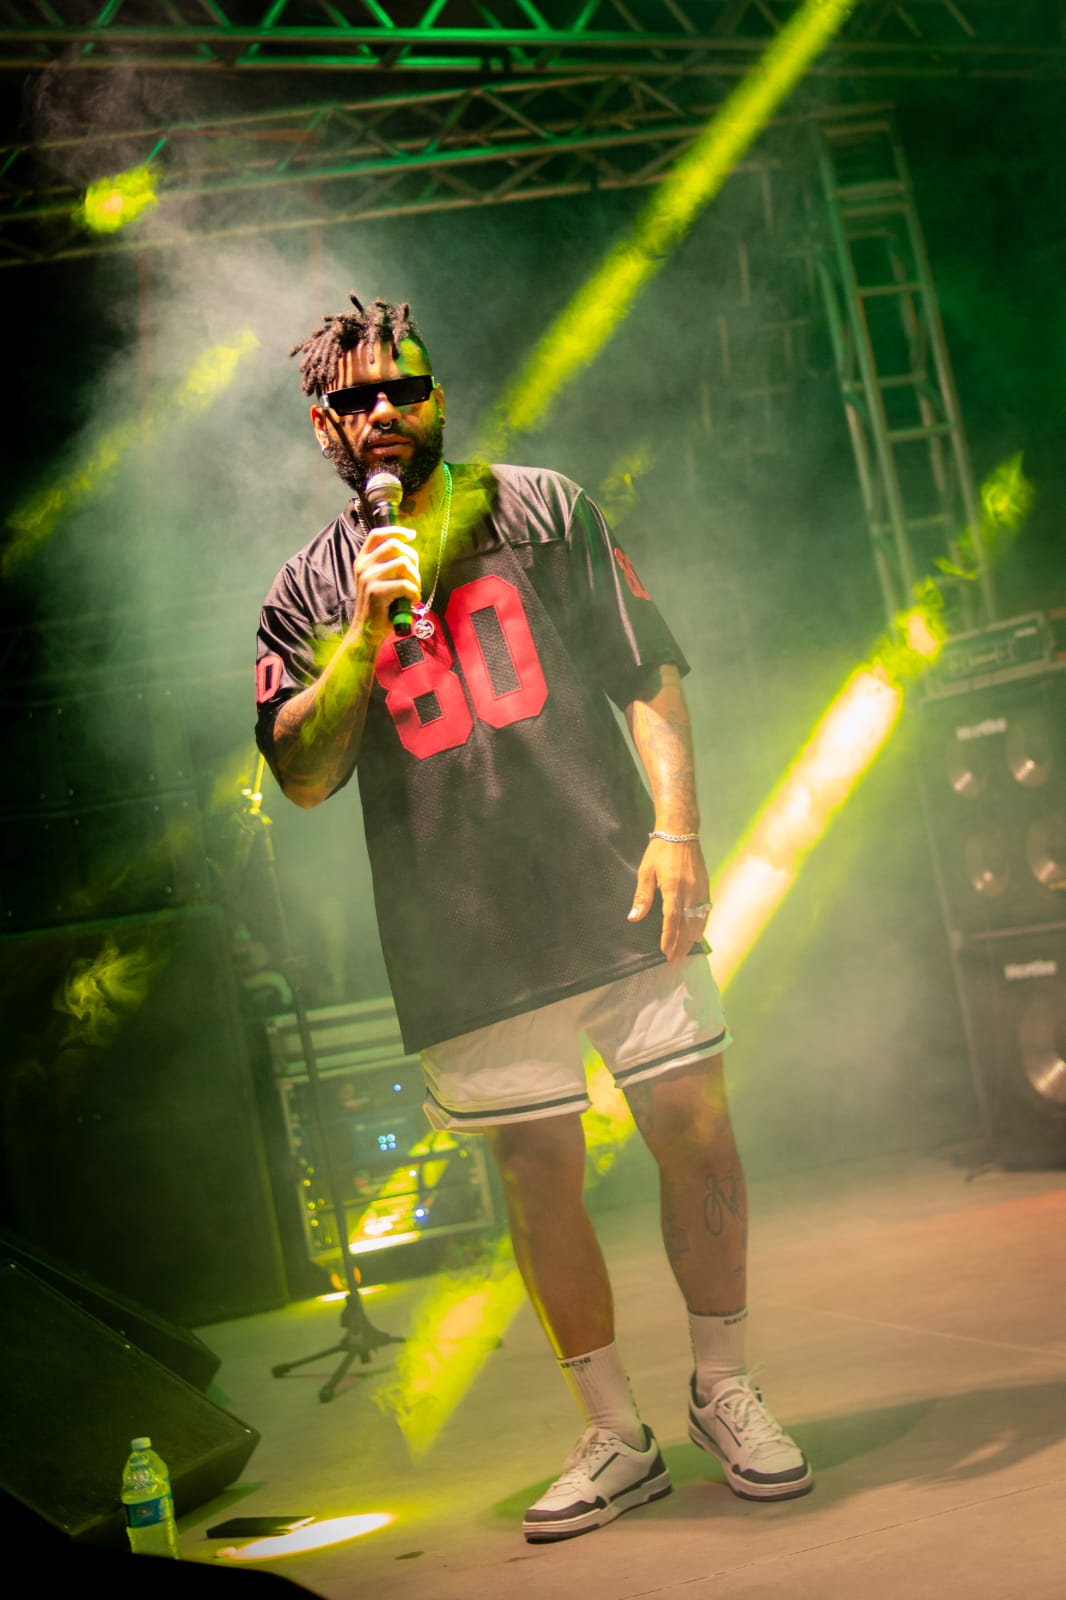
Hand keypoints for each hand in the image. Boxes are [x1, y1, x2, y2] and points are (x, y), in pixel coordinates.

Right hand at [350, 523, 420, 643]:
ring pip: (403, 563)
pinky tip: (412, 600)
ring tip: (414, 590)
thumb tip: (410, 551)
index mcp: (362, 560)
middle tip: (416, 576)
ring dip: (416, 578)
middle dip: (413, 559)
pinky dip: (414, 593)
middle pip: (395, 545)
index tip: (412, 535)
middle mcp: (363, 566)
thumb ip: (388, 565)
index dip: (396, 531)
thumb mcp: (378, 580)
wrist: (366, 631)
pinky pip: (405, 585)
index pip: (378, 535)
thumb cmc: (379, 606)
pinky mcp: (377, 591)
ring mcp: (368, 578)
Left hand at [627, 837, 710, 962]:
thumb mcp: (645, 871)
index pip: (672, 919)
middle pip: (687, 924)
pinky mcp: (705, 886)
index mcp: (673, 887)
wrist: (681, 832)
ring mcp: (700, 889)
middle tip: (674, 960)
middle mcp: (690, 891)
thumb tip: (633, 918)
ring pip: (698, 920)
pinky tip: (698, 935)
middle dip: (681, 944)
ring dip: (692, 938)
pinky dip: (702, 925)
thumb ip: (642, 896)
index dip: (669, 937)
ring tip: (684, 952)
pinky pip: (705, 910)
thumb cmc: (659, 851)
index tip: (665, 952)